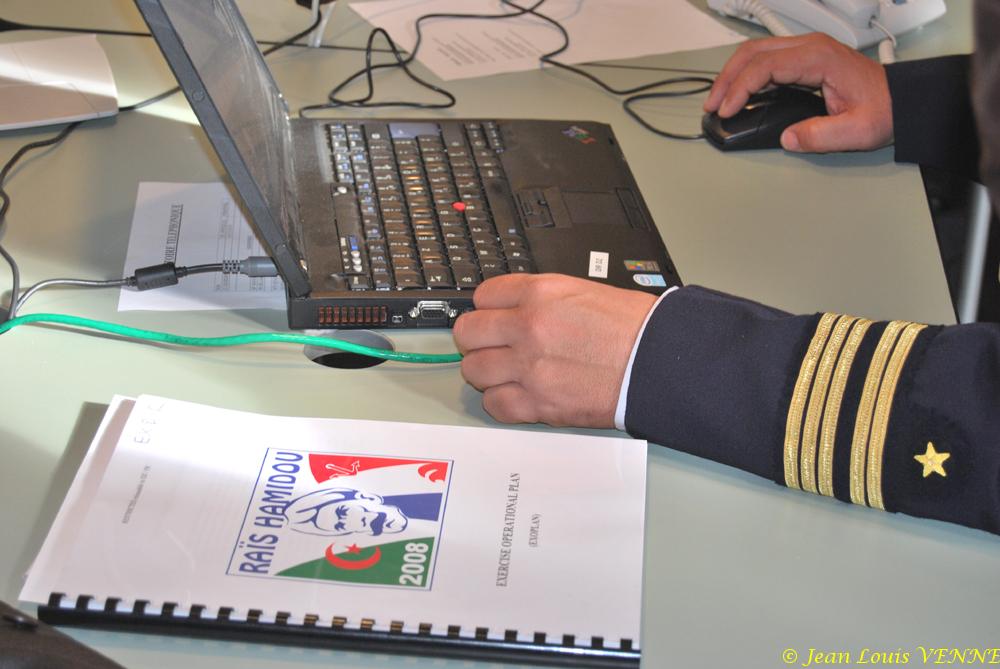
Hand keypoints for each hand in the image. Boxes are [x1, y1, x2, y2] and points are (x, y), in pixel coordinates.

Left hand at [452, 274, 655, 427]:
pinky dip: (502, 402)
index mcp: (540, 293)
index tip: (494, 318)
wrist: (659, 362)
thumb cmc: (635, 328)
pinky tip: (519, 395)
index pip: (483, 296)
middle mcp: (529, 327)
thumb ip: (541, 299)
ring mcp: (530, 367)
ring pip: (474, 371)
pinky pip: (495, 405)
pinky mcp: (539, 404)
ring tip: (507, 373)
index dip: (487, 309)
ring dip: (487, 372)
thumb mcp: (583, 291)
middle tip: (493, 346)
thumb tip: (515, 308)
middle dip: (478, 340)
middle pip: (468, 333)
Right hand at [703, 33, 892, 152]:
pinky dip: (747, 75)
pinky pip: (767, 60)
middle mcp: (810, 47)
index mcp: (819, 58)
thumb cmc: (884, 110)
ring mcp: (807, 50)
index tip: (726, 111)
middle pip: (753, 52)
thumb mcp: (857, 131)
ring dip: (733, 74)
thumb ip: (820, 136)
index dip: (740, 88)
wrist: (902, 100)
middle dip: (727, 78)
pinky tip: (739, 95)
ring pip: (756, 52)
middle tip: (711, 104)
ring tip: (719, 100)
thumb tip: (788, 138)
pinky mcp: (805, 59)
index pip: (764, 66)